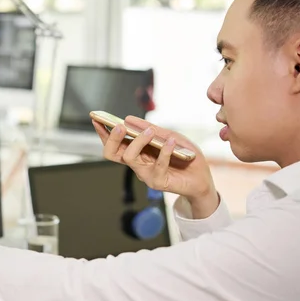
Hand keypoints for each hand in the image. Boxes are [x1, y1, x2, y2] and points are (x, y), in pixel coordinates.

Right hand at [92, 116, 218, 217]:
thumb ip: (152, 130)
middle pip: (112, 153)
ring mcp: (145, 174)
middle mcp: (137, 163)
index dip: (103, 132)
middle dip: (112, 139)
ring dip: (138, 141)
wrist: (202, 177)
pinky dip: (164, 152)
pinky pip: (157, 166)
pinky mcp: (158, 182)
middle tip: (119, 126)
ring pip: (130, 157)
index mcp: (137, 152)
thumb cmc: (185, 156)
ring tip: (150, 131)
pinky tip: (171, 142)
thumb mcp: (170, 136)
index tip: (96, 118)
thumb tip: (129, 119)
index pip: (114, 143)